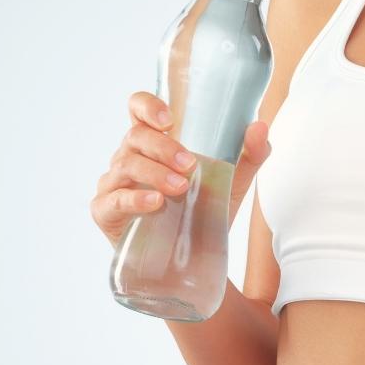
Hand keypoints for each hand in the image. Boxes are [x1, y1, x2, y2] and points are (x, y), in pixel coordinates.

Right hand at [90, 91, 271, 246]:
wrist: (193, 259)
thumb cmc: (205, 210)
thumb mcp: (233, 181)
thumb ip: (250, 153)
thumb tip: (259, 126)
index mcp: (154, 142)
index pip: (138, 108)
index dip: (147, 106)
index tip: (168, 119)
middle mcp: (129, 157)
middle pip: (136, 136)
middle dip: (163, 147)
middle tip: (190, 165)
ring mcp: (114, 183)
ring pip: (126, 165)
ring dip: (155, 173)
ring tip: (181, 187)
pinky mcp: (105, 212)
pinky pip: (114, 200)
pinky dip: (135, 199)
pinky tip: (156, 203)